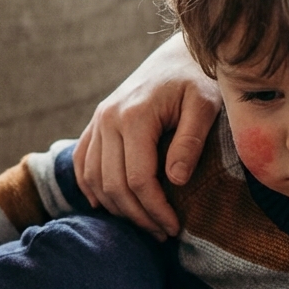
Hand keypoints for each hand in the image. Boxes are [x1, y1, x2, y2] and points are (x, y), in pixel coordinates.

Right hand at [74, 33, 221, 239]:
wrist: (178, 55)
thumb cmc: (198, 80)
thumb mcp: (205, 105)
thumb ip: (191, 140)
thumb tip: (176, 180)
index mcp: (134, 116)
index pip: (138, 179)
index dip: (154, 209)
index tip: (174, 228)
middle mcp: (109, 119)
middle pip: (113, 185)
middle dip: (137, 216)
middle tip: (162, 233)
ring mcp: (99, 120)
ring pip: (94, 178)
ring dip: (116, 208)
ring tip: (144, 223)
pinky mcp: (97, 122)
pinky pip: (83, 162)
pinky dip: (90, 188)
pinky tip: (106, 206)